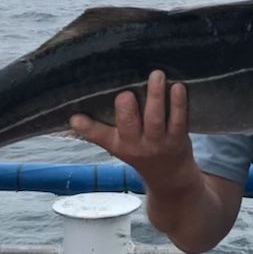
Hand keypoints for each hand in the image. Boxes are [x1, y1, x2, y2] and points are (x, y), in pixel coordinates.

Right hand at [69, 70, 193, 187]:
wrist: (170, 178)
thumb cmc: (141, 153)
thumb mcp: (118, 145)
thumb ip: (102, 129)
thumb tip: (76, 109)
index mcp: (118, 144)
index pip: (99, 135)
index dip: (86, 127)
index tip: (74, 117)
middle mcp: (136, 144)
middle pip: (128, 125)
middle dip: (126, 107)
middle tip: (126, 91)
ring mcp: (158, 142)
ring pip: (154, 118)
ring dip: (155, 96)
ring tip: (156, 75)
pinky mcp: (178, 138)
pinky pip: (178, 119)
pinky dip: (178, 103)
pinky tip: (177, 86)